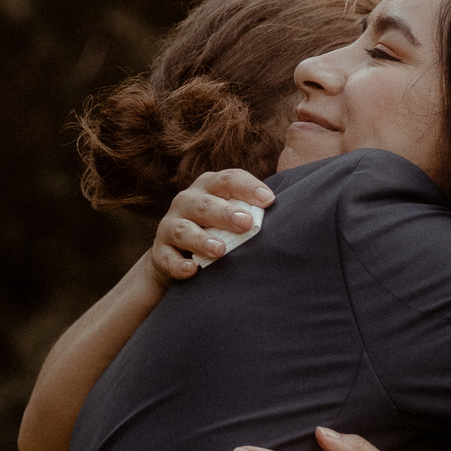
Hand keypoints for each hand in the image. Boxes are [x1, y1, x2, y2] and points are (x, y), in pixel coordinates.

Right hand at [147, 169, 272, 285]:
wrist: (176, 258)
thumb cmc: (217, 230)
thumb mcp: (231, 215)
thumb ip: (252, 209)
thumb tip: (290, 209)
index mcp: (208, 187)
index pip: (228, 179)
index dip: (248, 188)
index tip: (269, 200)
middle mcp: (187, 201)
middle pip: (205, 204)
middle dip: (225, 213)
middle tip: (246, 223)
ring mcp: (170, 226)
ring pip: (184, 230)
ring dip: (201, 239)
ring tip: (220, 250)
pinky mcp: (160, 252)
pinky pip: (167, 258)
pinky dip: (178, 265)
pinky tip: (191, 270)